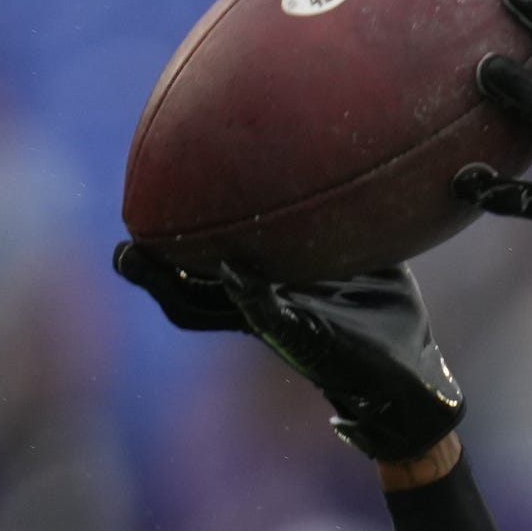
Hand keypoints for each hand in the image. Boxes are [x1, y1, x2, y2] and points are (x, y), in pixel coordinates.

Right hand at [109, 244, 466, 464]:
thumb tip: (348, 153)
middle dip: (152, 271)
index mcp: (262, 288)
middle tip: (121, 248)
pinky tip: (237, 276)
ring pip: (207, 310)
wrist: (410, 377)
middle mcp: (258, 309)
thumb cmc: (383, 313)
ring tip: (141, 260)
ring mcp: (275, 327)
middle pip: (185, 293)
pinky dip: (253, 298)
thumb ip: (344, 217)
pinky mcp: (305, 342)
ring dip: (174, 287)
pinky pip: (270, 319)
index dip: (167, 247)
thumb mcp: (366, 255)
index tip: (136, 215)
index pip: (200, 267)